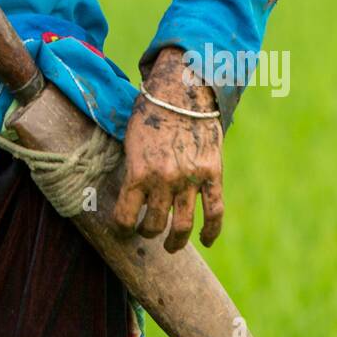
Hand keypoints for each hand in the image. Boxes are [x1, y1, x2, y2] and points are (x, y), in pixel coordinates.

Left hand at [112, 46, 223, 251]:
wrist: (180, 90)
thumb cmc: (149, 113)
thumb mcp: (130, 142)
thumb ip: (133, 171)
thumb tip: (129, 198)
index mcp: (137, 172)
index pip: (125, 217)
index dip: (121, 228)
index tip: (122, 230)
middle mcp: (164, 180)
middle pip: (154, 225)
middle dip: (147, 232)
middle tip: (146, 230)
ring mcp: (190, 179)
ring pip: (183, 225)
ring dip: (175, 240)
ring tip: (171, 246)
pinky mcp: (212, 174)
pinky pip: (214, 211)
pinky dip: (211, 231)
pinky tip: (205, 241)